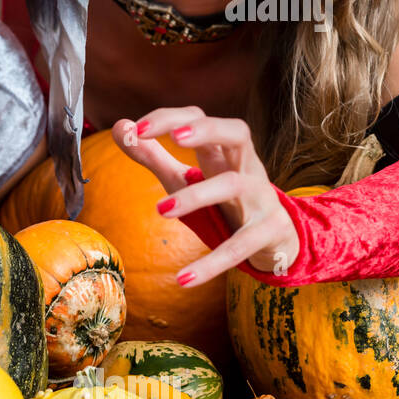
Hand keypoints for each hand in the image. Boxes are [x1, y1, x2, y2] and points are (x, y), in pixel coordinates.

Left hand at [112, 107, 299, 283]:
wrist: (279, 240)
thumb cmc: (224, 203)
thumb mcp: (187, 177)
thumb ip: (153, 155)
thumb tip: (119, 126)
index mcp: (223, 152)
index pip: (200, 119)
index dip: (170, 118)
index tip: (136, 127)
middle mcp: (246, 168)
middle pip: (237, 132)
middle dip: (207, 130)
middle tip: (175, 137)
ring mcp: (261, 198)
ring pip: (235, 185)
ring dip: (198, 195)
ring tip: (162, 210)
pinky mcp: (270, 232)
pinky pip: (241, 245)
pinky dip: (212, 263)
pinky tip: (183, 279)